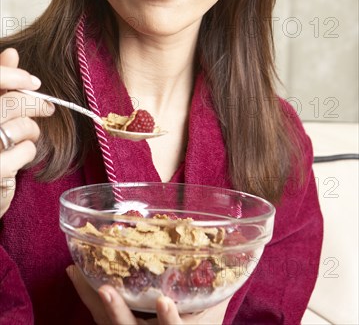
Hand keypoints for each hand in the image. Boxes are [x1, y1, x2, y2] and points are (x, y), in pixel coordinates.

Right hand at [0, 48, 54, 216]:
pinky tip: (19, 157)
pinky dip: (28, 151)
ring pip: (21, 126)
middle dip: (35, 104)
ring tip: (27, 136)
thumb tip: (11, 52)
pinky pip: (25, 151)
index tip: (33, 81)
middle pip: (11, 103)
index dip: (12, 75)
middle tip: (47, 108)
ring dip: (31, 131)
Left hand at [67, 265, 230, 324]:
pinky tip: (77, 272)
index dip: (168, 321)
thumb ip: (221, 287)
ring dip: (91, 300)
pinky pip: (98, 316)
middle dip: (116, 312)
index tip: (163, 302)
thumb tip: (237, 251)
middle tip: (105, 290)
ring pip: (107, 324)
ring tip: (77, 273)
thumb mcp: (210, 316)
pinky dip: (86, 293)